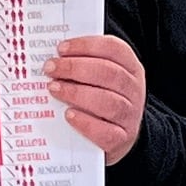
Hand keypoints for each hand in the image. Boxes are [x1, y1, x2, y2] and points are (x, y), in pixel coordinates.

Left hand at [48, 34, 146, 162]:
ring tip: (54, 89)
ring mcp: (130, 116)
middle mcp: (134, 90)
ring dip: (77, 93)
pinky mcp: (122, 139)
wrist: (118, 135)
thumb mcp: (100, 77)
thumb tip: (55, 57)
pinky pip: (107, 132)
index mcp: (131, 67)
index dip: (87, 46)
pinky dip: (86, 122)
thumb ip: (84, 63)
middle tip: (51, 68)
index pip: (114, 49)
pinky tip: (69, 115)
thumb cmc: (102, 98)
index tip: (61, 48)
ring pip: (109, 102)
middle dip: (75, 68)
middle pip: (109, 73)